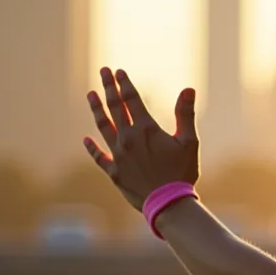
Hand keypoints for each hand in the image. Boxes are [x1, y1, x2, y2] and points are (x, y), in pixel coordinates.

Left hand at [83, 68, 199, 211]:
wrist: (168, 203)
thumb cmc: (182, 173)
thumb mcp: (189, 142)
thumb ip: (185, 114)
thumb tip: (189, 89)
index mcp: (146, 129)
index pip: (132, 100)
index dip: (125, 84)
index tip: (119, 72)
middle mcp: (128, 138)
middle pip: (115, 107)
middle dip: (108, 88)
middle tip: (103, 71)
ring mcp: (118, 155)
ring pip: (103, 126)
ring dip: (96, 109)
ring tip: (90, 94)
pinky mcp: (113, 171)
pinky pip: (98, 157)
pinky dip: (92, 147)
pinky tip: (86, 139)